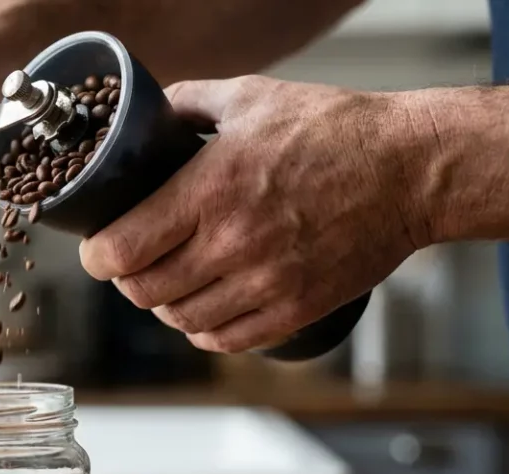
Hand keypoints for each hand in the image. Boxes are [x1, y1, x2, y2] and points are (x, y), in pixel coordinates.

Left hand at [79, 75, 434, 352]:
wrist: (411, 170)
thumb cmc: (334, 130)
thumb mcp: (252, 97)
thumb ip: (189, 104)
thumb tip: (150, 116)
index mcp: (210, 190)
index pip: (121, 249)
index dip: (97, 256)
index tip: (99, 250)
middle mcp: (231, 243)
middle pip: (144, 292)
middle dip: (127, 280)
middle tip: (133, 264)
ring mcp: (265, 282)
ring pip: (181, 320)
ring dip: (165, 306)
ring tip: (171, 284)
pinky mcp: (295, 309)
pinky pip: (226, 341)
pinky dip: (205, 331)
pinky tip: (206, 310)